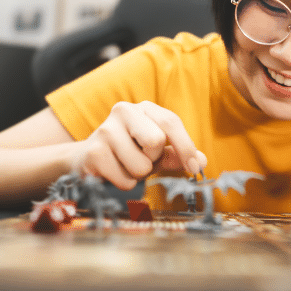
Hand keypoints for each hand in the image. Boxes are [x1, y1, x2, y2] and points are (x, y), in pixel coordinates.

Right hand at [76, 101, 206, 189]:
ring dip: (138, 174)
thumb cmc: (128, 154)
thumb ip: (178, 155)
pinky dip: (124, 183)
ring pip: (141, 165)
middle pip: (156, 141)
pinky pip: (125, 179)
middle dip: (154, 159)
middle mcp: (123, 111)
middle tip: (142, 159)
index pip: (171, 122)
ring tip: (125, 165)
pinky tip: (113, 173)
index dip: (186, 147)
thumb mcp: (156, 152)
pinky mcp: (93, 152)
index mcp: (143, 108)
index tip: (195, 168)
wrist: (88, 161)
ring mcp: (105, 130)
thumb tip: (202, 161)